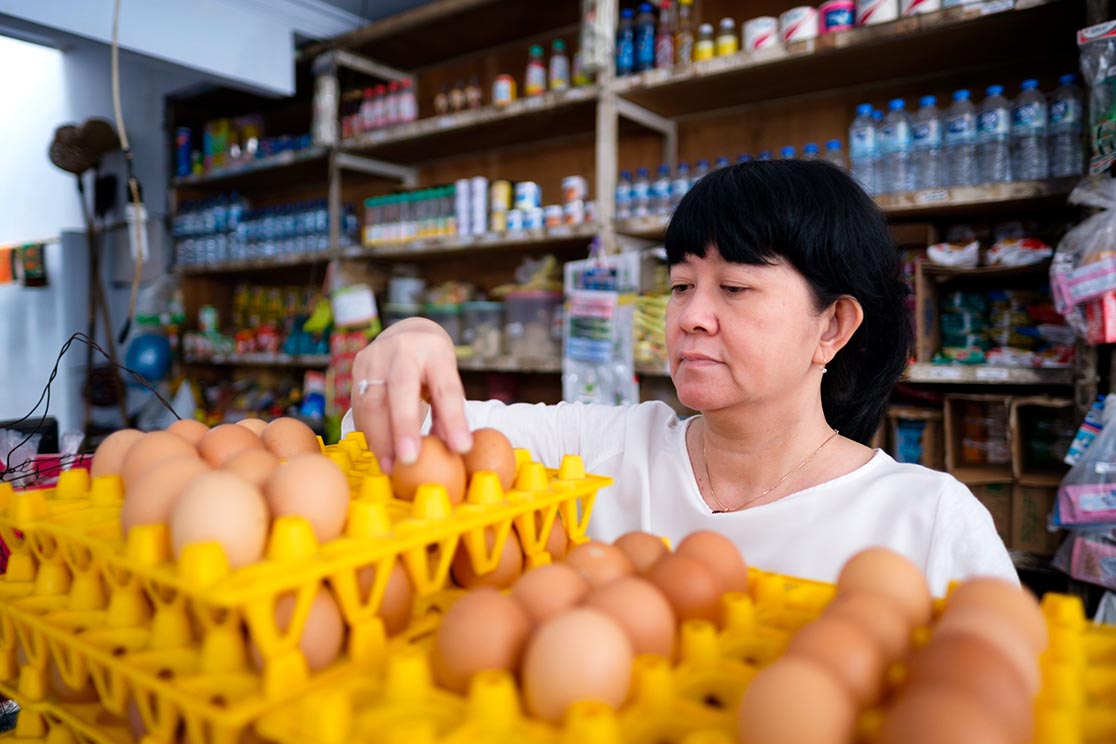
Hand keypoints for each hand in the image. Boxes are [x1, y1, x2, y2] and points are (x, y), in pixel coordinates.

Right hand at [351, 317, 471, 471]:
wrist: (406, 333)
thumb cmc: (432, 366)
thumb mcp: (446, 380)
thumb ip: (446, 415)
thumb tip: (452, 454)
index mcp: (436, 352)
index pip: (446, 388)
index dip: (453, 420)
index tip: (461, 448)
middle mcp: (404, 350)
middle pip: (402, 389)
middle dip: (404, 427)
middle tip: (408, 461)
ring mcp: (376, 356)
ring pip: (373, 400)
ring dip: (380, 438)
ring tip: (389, 467)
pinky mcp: (357, 366)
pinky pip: (359, 405)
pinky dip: (368, 431)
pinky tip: (377, 450)